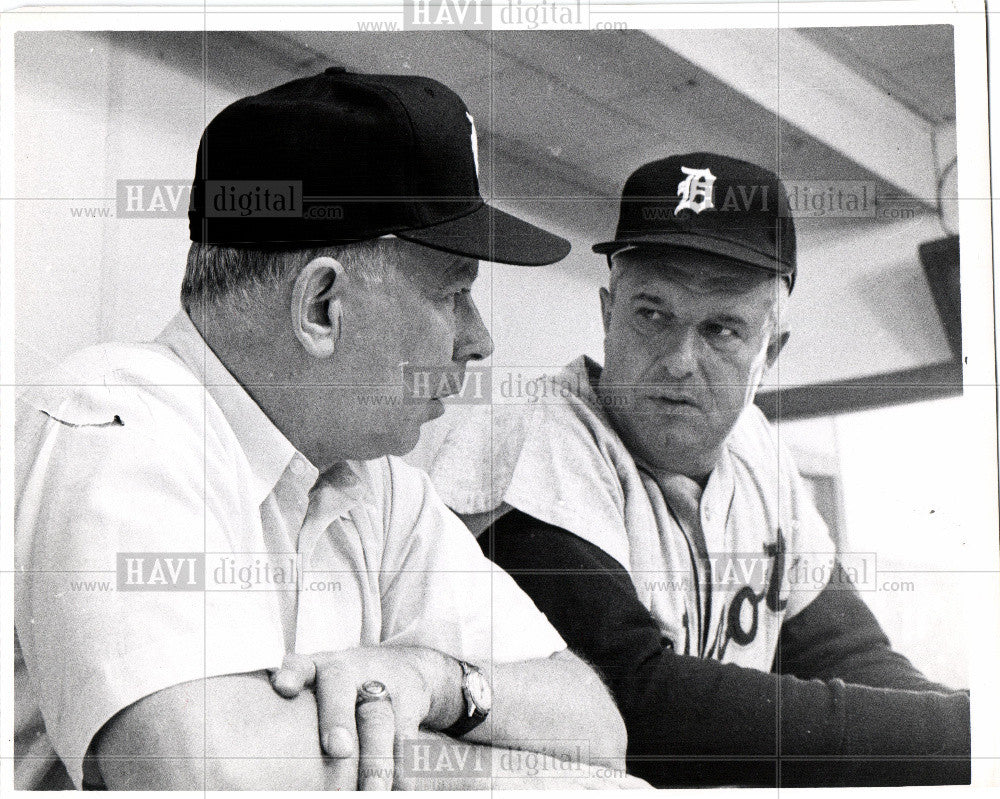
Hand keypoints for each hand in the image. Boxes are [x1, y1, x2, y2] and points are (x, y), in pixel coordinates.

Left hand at [270, 646, 459, 789]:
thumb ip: (292, 697)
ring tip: (371, 792)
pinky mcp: (407, 712)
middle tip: (337, 749)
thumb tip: (257, 748)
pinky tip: (399, 789)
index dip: (292, 674)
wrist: (408, 668)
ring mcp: (381, 691)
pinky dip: (403, 768)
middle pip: (341, 693)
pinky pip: (406, 742)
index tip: (283, 687)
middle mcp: (348, 676)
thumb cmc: (344, 686)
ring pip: (379, 723)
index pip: (301, 665)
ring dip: (376, 761)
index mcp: (318, 668)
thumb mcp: (317, 679)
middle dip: (338, 719)